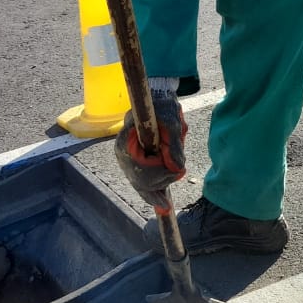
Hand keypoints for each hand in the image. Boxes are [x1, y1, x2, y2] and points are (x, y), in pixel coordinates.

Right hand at [114, 91, 186, 210]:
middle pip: (139, 179)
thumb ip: (174, 144)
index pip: (140, 167)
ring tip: (166, 203)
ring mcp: (128, 158)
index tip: (177, 171)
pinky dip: (151, 192)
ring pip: (140, 184)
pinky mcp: (136, 162)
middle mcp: (124, 152)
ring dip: (156, 190)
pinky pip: (141, 182)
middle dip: (160, 183)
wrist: (157, 98)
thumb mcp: (171, 120)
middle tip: (178, 176)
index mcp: (127, 140)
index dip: (158, 174)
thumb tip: (178, 167)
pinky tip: (160, 204)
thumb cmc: (162, 106)